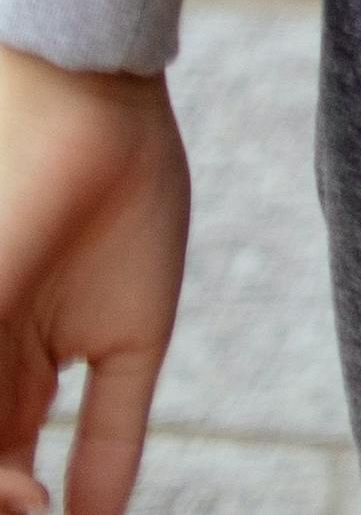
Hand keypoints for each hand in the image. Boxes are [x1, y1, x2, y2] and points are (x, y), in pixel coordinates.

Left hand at [0, 51, 181, 514]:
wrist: (94, 105)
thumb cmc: (122, 194)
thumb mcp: (128, 335)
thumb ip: (111, 431)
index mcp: (19, 367)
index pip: (11, 468)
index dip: (32, 502)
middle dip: (10, 495)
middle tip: (41, 507)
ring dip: (0, 485)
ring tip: (32, 500)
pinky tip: (24, 485)